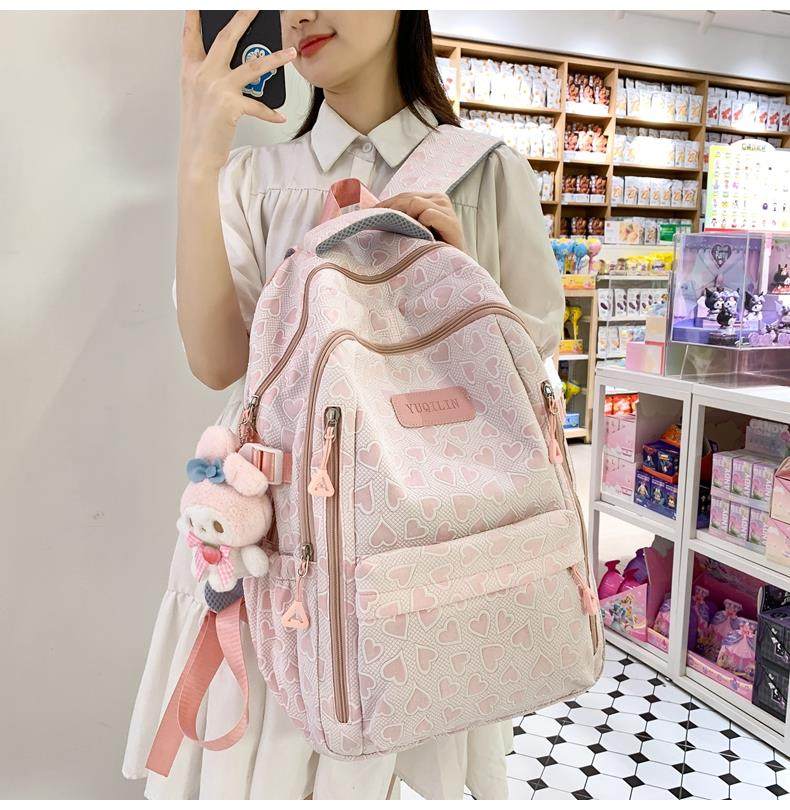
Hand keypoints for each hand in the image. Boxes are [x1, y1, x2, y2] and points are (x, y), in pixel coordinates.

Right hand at [179, 10, 295, 174]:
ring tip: (291, 52)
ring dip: (275, 59)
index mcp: (190, 70)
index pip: (191, 35)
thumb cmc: (199, 127)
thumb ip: (208, 75)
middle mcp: (202, 74)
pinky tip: (280, 115)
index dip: (196, 16)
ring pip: (252, 66)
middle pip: (225, 38)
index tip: (199, 3)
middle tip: (256, 8)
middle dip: (242, 19)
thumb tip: (234, 64)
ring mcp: (216, 88)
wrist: (197, 155)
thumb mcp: (196, 95)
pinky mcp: (230, 106)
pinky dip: (270, 112)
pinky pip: (258, 105)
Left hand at [378, 192, 465, 252]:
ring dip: (405, 218)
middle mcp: (440, 199)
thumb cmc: (432, 251)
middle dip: (391, 210)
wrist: (455, 268)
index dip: (386, 205)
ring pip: (415, 203)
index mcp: (431, 199)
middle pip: (406, 197)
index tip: (371, 215)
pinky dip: (420, 224)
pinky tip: (418, 237)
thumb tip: (372, 212)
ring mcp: (447, 210)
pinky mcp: (452, 223)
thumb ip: (403, 218)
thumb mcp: (415, 230)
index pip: (403, 195)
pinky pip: (427, 214)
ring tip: (400, 234)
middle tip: (378, 224)